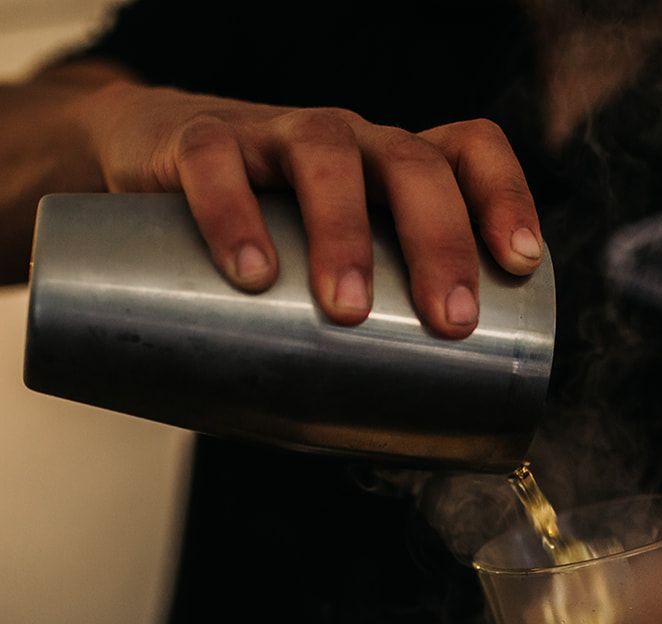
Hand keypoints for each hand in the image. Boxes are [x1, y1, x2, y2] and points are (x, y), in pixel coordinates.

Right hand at [79, 82, 544, 336]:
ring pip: (326, 154)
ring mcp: (272, 134)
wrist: (143, 161)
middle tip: (449, 321)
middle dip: (441, 241)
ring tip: (346, 308)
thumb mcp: (320, 271)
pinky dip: (233, 213)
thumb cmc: (260, 236)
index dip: (504, 195)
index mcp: (389, 168)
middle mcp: (346, 140)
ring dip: (345, 232)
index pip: (466, 151)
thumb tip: (396, 452)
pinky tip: (250, 273)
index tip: (518, 264)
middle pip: (411, 164)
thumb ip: (356, 337)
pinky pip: (216, 162)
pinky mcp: (195, 140)